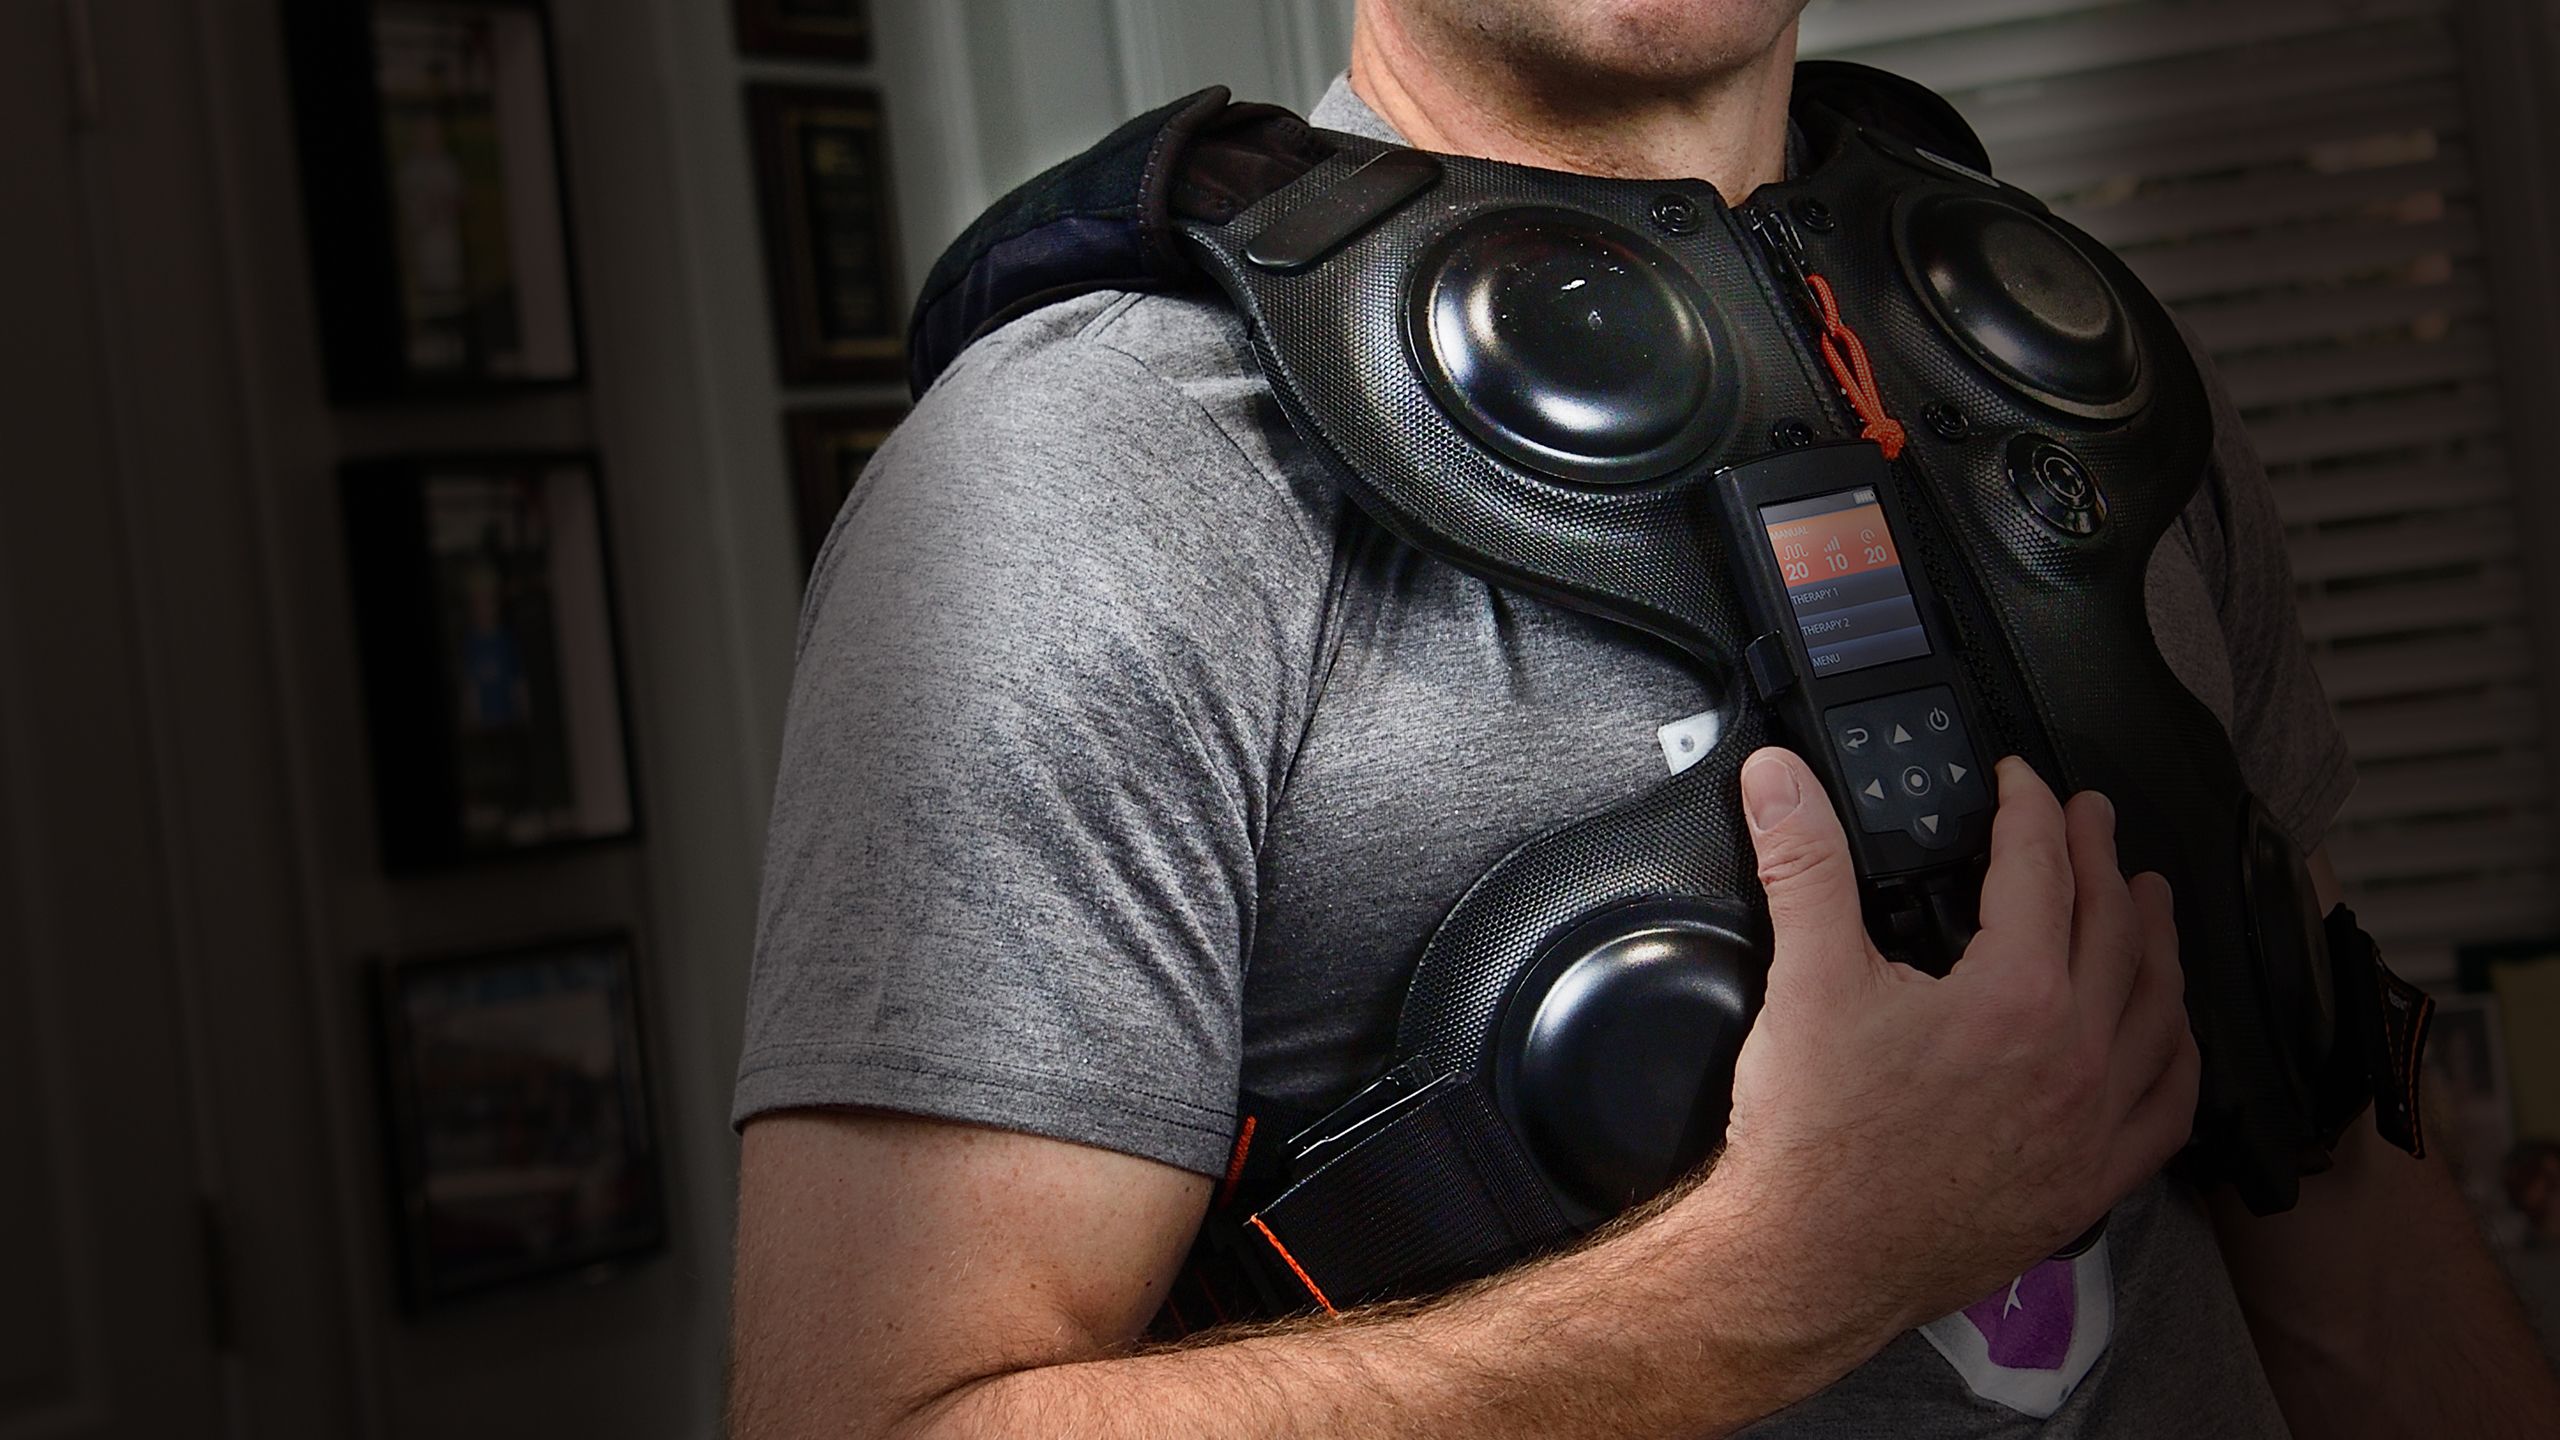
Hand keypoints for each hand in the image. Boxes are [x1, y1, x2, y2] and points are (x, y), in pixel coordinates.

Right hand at [1694, 749, 2195, 1348]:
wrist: (1812, 1262)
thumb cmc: (1812, 1136)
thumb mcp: (1805, 978)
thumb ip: (1802, 863)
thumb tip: (1778, 778)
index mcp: (2016, 996)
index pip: (2041, 869)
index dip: (2030, 810)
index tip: (2019, 784)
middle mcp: (2076, 1056)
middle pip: (2114, 926)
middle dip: (2099, 855)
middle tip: (2087, 817)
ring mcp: (2093, 1124)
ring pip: (2159, 1008)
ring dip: (2156, 939)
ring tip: (2146, 897)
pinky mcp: (2090, 1182)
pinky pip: (2168, 1107)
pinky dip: (2176, 1053)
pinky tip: (2168, 1031)